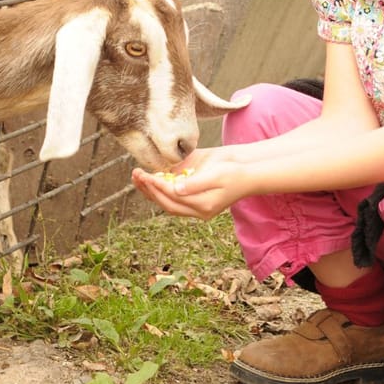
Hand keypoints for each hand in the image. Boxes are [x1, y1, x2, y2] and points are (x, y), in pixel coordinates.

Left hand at [130, 148, 244, 220]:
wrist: (247, 172)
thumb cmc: (234, 172)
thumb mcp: (216, 174)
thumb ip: (195, 183)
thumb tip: (176, 188)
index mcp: (203, 206)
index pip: (173, 197)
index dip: (158, 186)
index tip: (146, 175)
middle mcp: (197, 210)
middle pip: (166, 203)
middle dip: (149, 189)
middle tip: (136, 174)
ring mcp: (195, 207)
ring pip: (167, 203)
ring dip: (150, 191)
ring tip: (137, 177)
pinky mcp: (194, 200)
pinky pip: (172, 199)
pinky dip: (159, 191)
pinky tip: (150, 179)